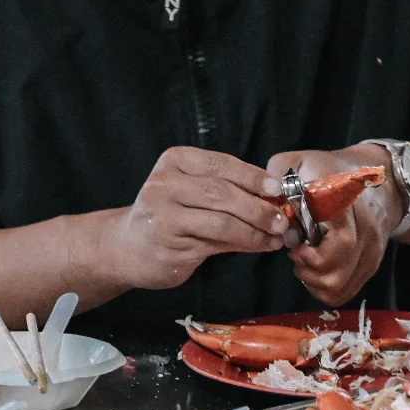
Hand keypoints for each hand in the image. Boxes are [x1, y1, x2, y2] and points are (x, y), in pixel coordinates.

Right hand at [110, 147, 285, 290]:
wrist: (127, 247)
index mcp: (174, 162)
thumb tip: (272, 198)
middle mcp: (165, 185)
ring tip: (276, 236)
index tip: (277, 189)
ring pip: (221, 222)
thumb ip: (225, 188)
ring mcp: (164, 216)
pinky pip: (216, 244)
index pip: (221, 165)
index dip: (253, 177)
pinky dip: (244, 245)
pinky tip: (260, 245)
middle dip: (258, 208)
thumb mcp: (190, 189)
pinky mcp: (170, 245)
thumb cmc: (168, 214)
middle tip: (282, 219)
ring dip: (255, 231)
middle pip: (222, 194)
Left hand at [264, 146, 402, 306]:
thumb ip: (280, 173)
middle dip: (308, 269)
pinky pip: (344, 293)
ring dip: (313, 281)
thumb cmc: (335, 173)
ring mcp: (371, 252)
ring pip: (339, 287)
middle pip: (337, 272)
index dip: (311, 254)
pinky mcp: (370, 266)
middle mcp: (366, 232)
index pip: (340, 242)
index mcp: (349, 207)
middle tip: (295, 253)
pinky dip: (323, 289)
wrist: (381, 183)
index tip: (295, 243)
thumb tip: (265, 197)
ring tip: (303, 262)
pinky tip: (315, 271)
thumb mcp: (304, 160)